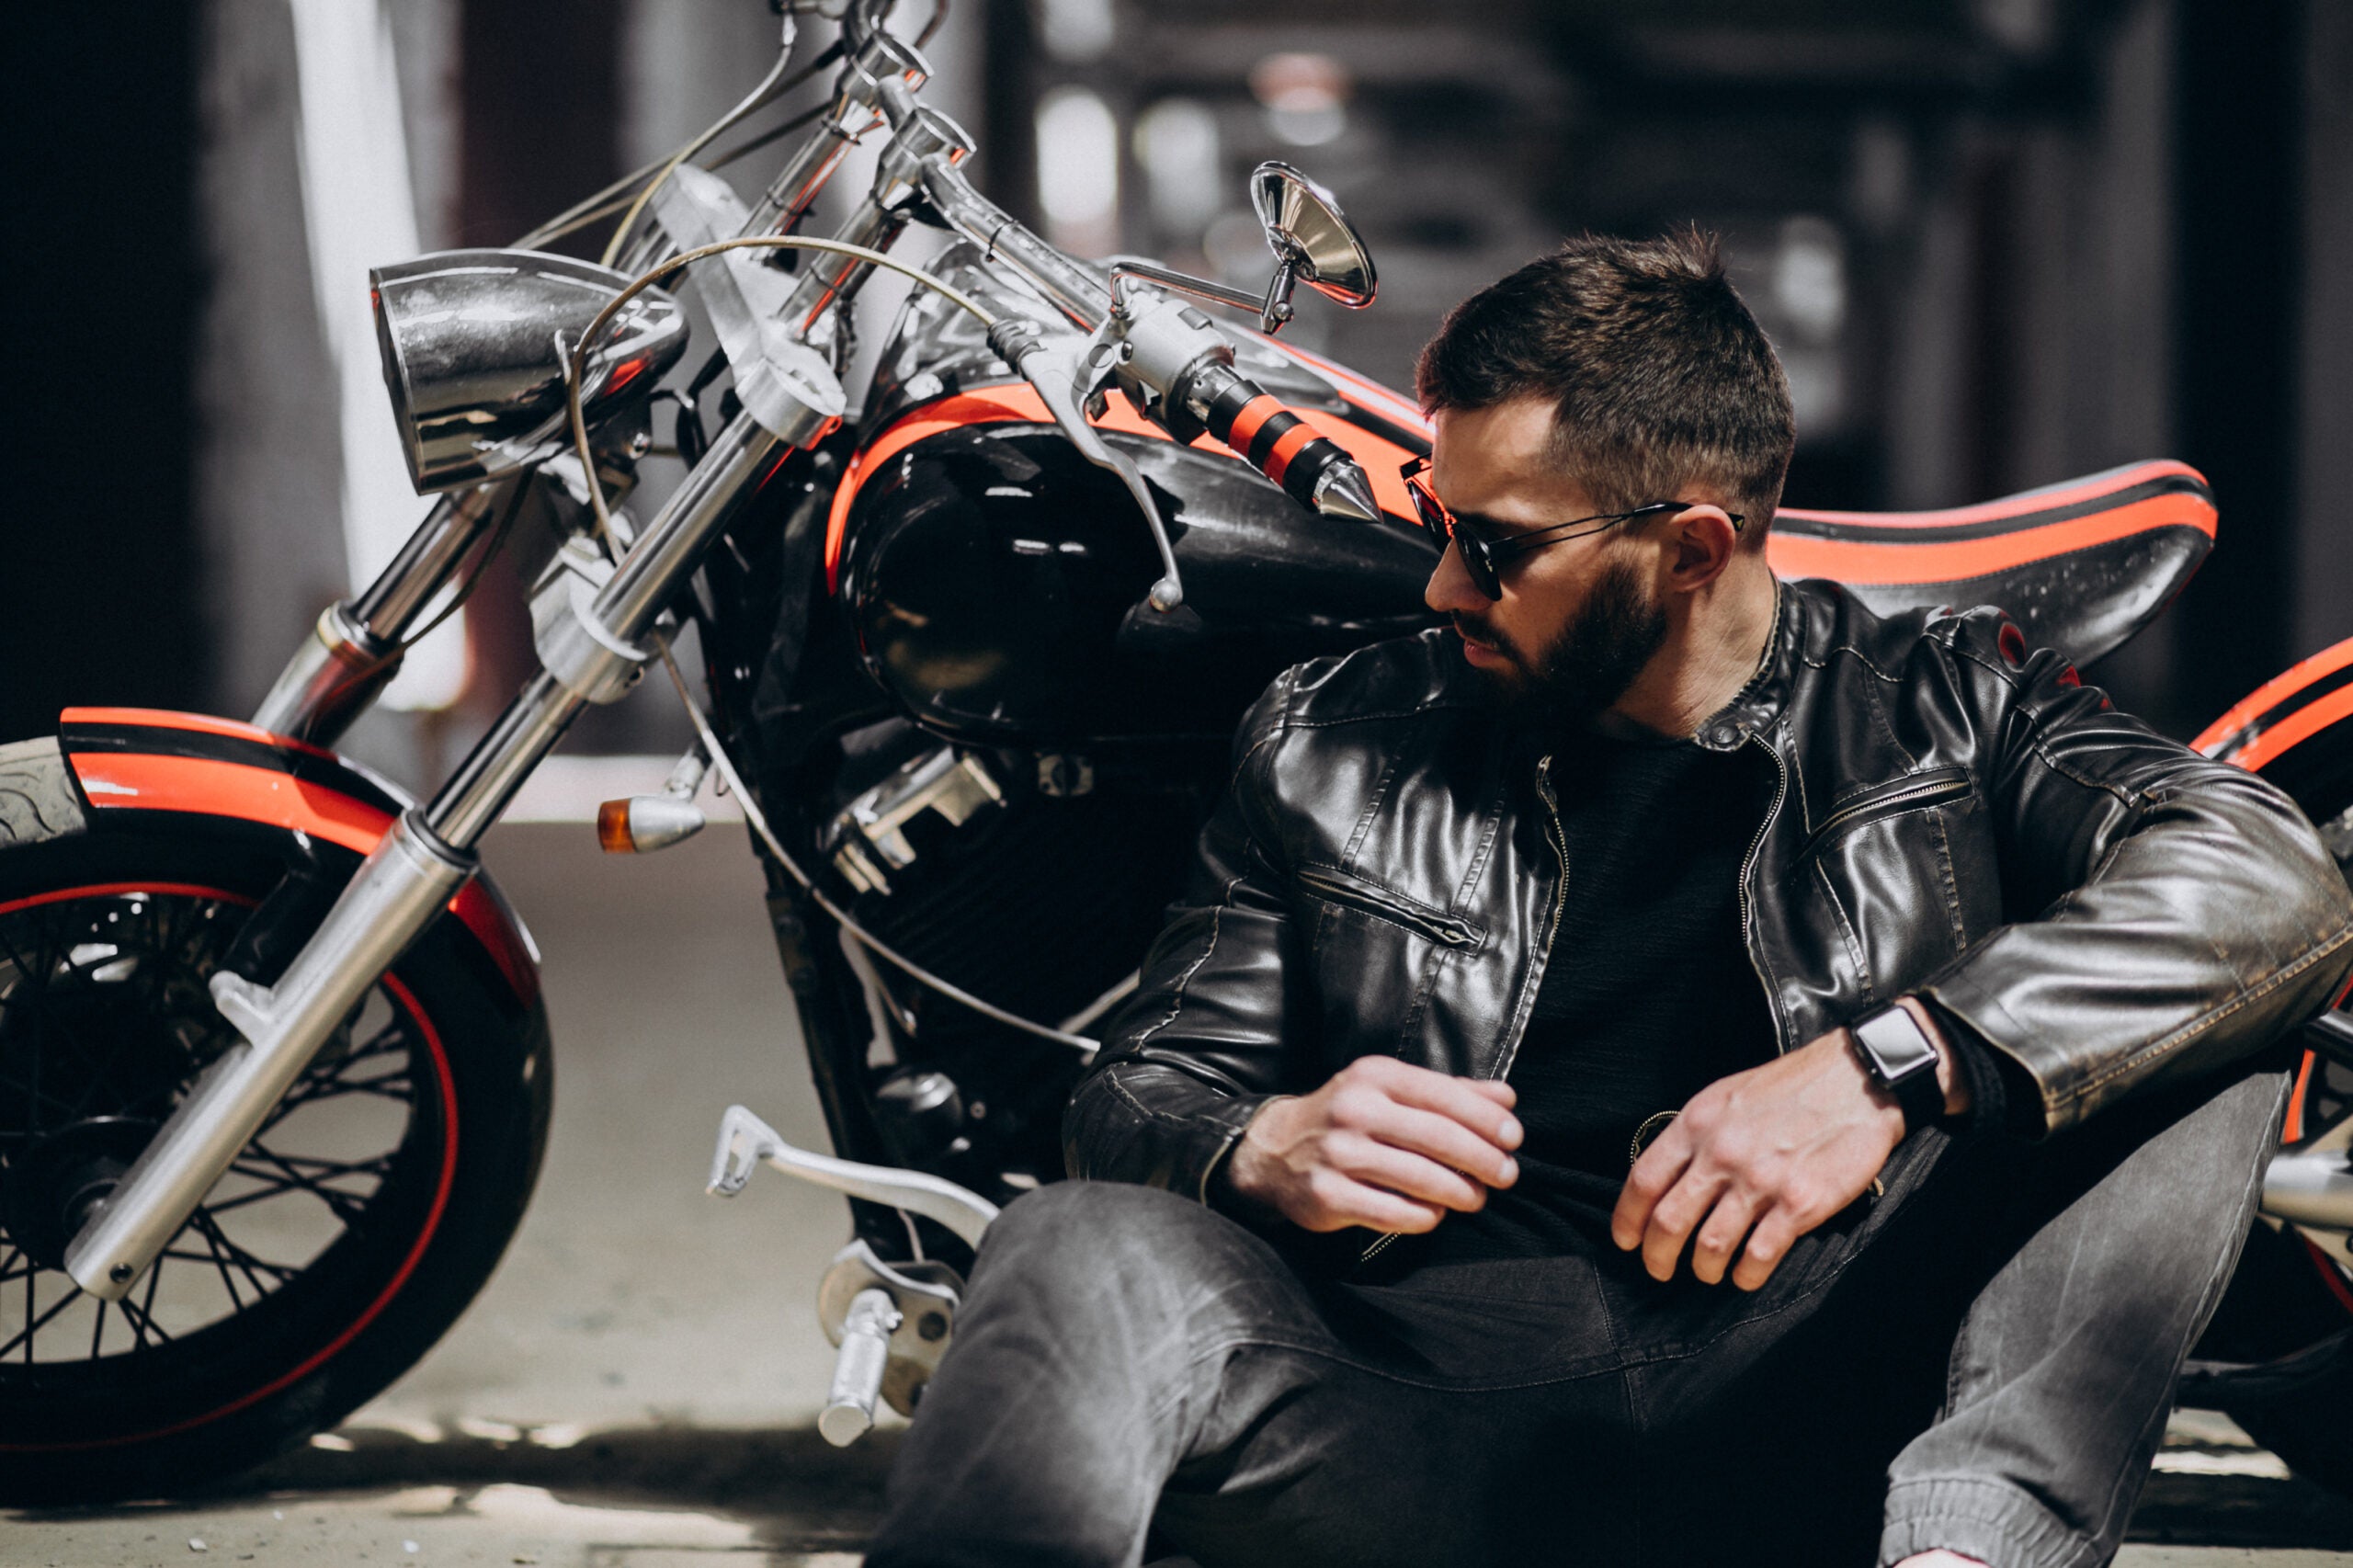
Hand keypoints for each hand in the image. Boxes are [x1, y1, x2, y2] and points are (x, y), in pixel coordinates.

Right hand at [1224, 1056, 1520, 1233]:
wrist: (1275, 1149)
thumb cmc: (1350, 1117)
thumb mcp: (1392, 1091)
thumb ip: (1450, 1093)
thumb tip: (1507, 1098)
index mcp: (1374, 1076)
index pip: (1443, 1095)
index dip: (1486, 1119)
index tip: (1515, 1138)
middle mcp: (1354, 1110)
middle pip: (1438, 1138)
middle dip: (1482, 1159)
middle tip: (1507, 1175)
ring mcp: (1338, 1154)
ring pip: (1421, 1179)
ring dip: (1460, 1193)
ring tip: (1476, 1198)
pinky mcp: (1327, 1195)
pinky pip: (1393, 1213)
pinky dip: (1424, 1217)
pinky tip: (1434, 1214)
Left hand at [1610, 1000, 1964, 1289]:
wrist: (1856, 1081)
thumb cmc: (1790, 1090)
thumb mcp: (1726, 1097)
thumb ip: (1695, 1135)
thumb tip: (1667, 1177)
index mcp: (1698, 1123)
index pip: (1644, 1180)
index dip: (1627, 1218)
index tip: (1626, 1240)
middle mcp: (1722, 1153)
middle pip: (1668, 1221)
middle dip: (1657, 1255)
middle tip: (1660, 1269)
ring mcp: (1760, 1180)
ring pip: (1709, 1246)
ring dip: (1702, 1269)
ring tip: (1707, 1272)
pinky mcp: (1799, 1204)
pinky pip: (1757, 1257)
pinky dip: (1744, 1276)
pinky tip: (1744, 1275)